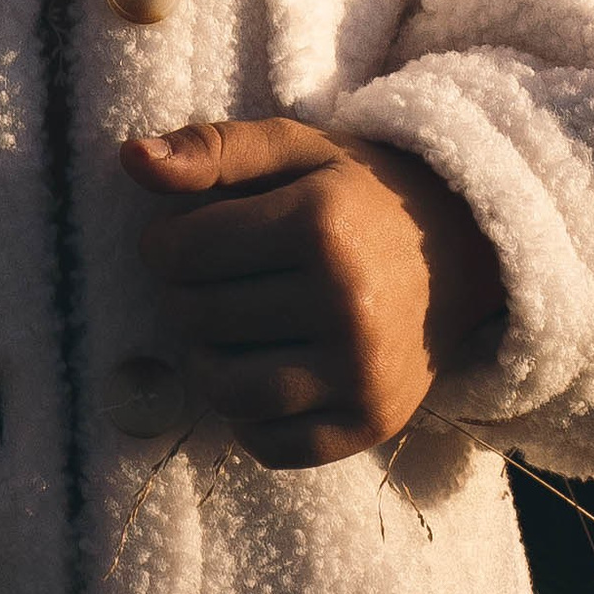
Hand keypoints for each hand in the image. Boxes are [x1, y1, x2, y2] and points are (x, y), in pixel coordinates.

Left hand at [123, 115, 504, 468]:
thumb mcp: (292, 147)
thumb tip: (131, 159)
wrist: (462, 250)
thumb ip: (210, 148)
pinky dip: (247, 416)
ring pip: (223, 388)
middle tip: (213, 278)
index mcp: (318, 225)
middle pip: (196, 319)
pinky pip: (269, 446)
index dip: (164, 242)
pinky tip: (261, 370)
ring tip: (229, 324)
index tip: (184, 235)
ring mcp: (361, 373)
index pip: (181, 252)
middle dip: (184, 295)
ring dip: (206, 357)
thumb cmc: (356, 192)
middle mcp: (345, 305)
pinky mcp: (370, 425)